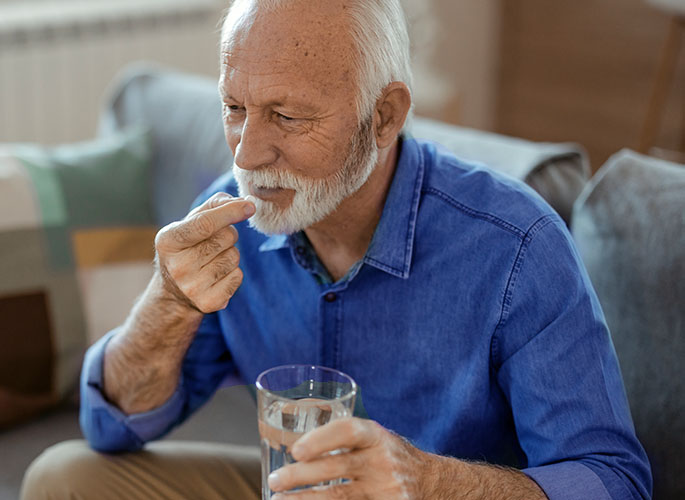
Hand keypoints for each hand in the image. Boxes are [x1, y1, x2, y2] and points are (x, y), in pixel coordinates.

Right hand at [154, 192, 254, 312]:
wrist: (174, 292)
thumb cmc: (187, 247)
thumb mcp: (189, 223)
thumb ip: (212, 206)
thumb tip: (241, 201)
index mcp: (168, 241)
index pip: (205, 224)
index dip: (230, 212)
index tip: (250, 206)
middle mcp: (177, 266)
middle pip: (226, 238)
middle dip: (229, 233)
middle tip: (215, 241)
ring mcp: (192, 287)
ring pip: (234, 257)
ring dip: (230, 254)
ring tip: (212, 260)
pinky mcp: (208, 303)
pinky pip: (238, 276)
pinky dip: (233, 272)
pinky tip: (217, 276)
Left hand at [267, 418, 431, 498]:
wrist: (431, 482)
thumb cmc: (388, 457)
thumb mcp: (373, 440)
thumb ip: (343, 442)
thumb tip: (291, 451)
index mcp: (375, 436)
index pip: (348, 431)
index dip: (322, 439)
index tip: (296, 450)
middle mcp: (382, 461)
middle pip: (337, 467)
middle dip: (301, 476)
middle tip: (275, 481)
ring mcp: (387, 489)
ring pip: (340, 497)